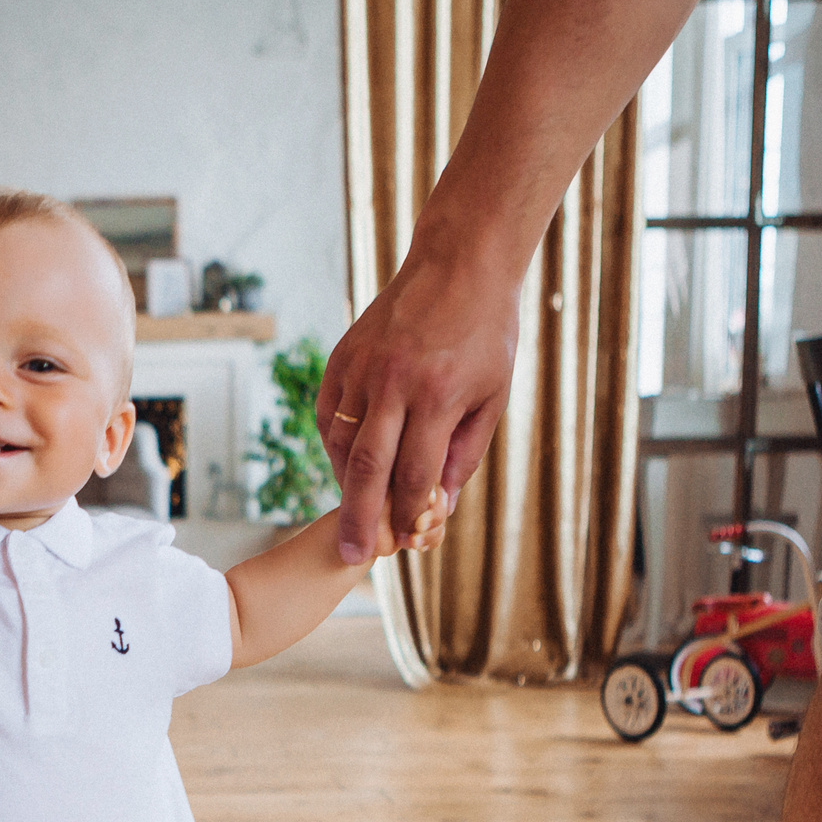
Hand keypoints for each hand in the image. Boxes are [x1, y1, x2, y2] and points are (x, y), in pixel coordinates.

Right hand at [318, 245, 518, 563]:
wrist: (459, 265)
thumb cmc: (485, 335)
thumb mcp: (491, 397)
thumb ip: (463, 454)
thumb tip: (437, 506)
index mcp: (439, 395)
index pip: (414, 473)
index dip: (407, 514)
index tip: (403, 542)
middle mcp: (394, 383)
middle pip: (368, 468)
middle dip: (360, 518)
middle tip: (352, 556)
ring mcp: (363, 369)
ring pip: (341, 443)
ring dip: (346, 483)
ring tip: (354, 511)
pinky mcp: (343, 358)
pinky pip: (329, 415)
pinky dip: (335, 446)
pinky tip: (348, 465)